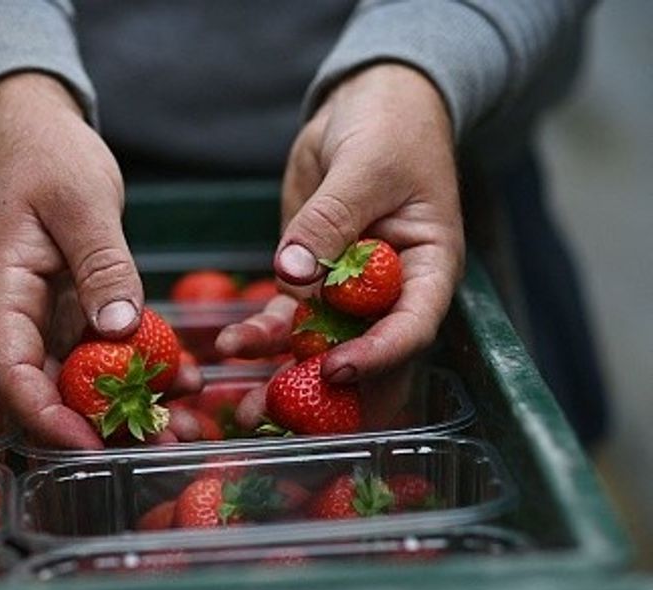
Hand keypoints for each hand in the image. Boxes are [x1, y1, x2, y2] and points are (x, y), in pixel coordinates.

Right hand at [0, 73, 198, 447]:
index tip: (91, 443)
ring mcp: (51, 316)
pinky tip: (186, 381)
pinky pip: (108, 351)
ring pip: (84, 378)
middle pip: (51, 389)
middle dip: (100, 426)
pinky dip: (144, 369)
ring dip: (129, 407)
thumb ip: (102, 265)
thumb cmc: (44, 154)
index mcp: (5, 294)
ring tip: (184, 428)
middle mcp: (24, 316)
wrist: (34, 127)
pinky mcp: (78, 308)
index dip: (47, 416)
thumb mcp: (79, 202)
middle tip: (161, 448)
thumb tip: (122, 331)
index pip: (12, 372)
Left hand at [217, 63, 463, 383]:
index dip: (376, 357)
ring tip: (242, 409)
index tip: (335, 370)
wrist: (368, 103)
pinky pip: (285, 321)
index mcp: (428, 270)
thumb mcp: (365, 167)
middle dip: (323, 393)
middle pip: (364, 356)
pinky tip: (228, 351)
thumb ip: (330, 221)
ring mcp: (348, 293)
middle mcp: (390, 293)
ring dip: (281, 378)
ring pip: (317, 348)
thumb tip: (292, 271)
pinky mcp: (310, 282)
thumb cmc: (391, 128)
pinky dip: (259, 338)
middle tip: (278, 418)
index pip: (410, 327)